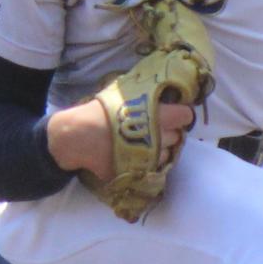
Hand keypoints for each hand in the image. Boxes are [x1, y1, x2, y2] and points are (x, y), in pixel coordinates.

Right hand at [48, 97, 196, 181]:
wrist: (77, 137)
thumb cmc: (98, 112)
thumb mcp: (122, 96)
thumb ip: (144, 98)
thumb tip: (160, 92)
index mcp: (157, 114)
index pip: (185, 116)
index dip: (182, 115)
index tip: (176, 115)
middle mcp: (158, 136)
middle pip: (177, 136)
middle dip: (170, 133)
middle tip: (157, 130)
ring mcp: (150, 156)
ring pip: (167, 154)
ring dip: (161, 150)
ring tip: (147, 145)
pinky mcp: (139, 171)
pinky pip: (153, 168)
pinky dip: (150, 163)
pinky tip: (138, 156)